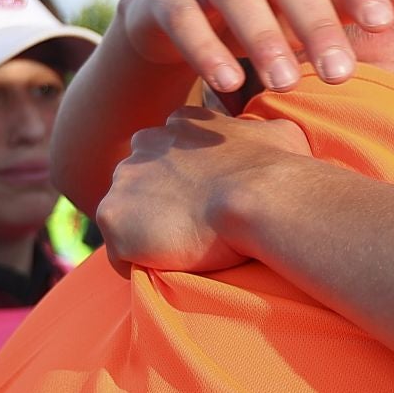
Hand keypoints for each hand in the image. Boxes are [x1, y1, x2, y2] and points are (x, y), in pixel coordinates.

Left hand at [97, 106, 312, 273]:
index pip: (173, 154)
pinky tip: (171, 268)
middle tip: (196, 230)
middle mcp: (144, 145)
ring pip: (129, 216)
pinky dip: (141, 264)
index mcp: (181, 123)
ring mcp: (124, 181)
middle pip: (144, 183)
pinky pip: (120, 252)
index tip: (208, 203)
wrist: (258, 197)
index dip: (188, 183)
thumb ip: (262, 131)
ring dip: (151, 235)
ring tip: (185, 252)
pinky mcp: (113, 218)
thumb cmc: (276, 169)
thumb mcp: (280, 133)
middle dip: (162, 205)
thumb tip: (275, 135)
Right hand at [118, 0, 393, 93]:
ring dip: (261, 37)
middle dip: (315, 24)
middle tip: (341, 75)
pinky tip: (228, 84)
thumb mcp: (315, 9)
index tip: (382, 26)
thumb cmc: (265, 14)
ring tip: (285, 83)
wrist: (178, 23)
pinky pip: (182, 17)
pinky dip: (204, 49)